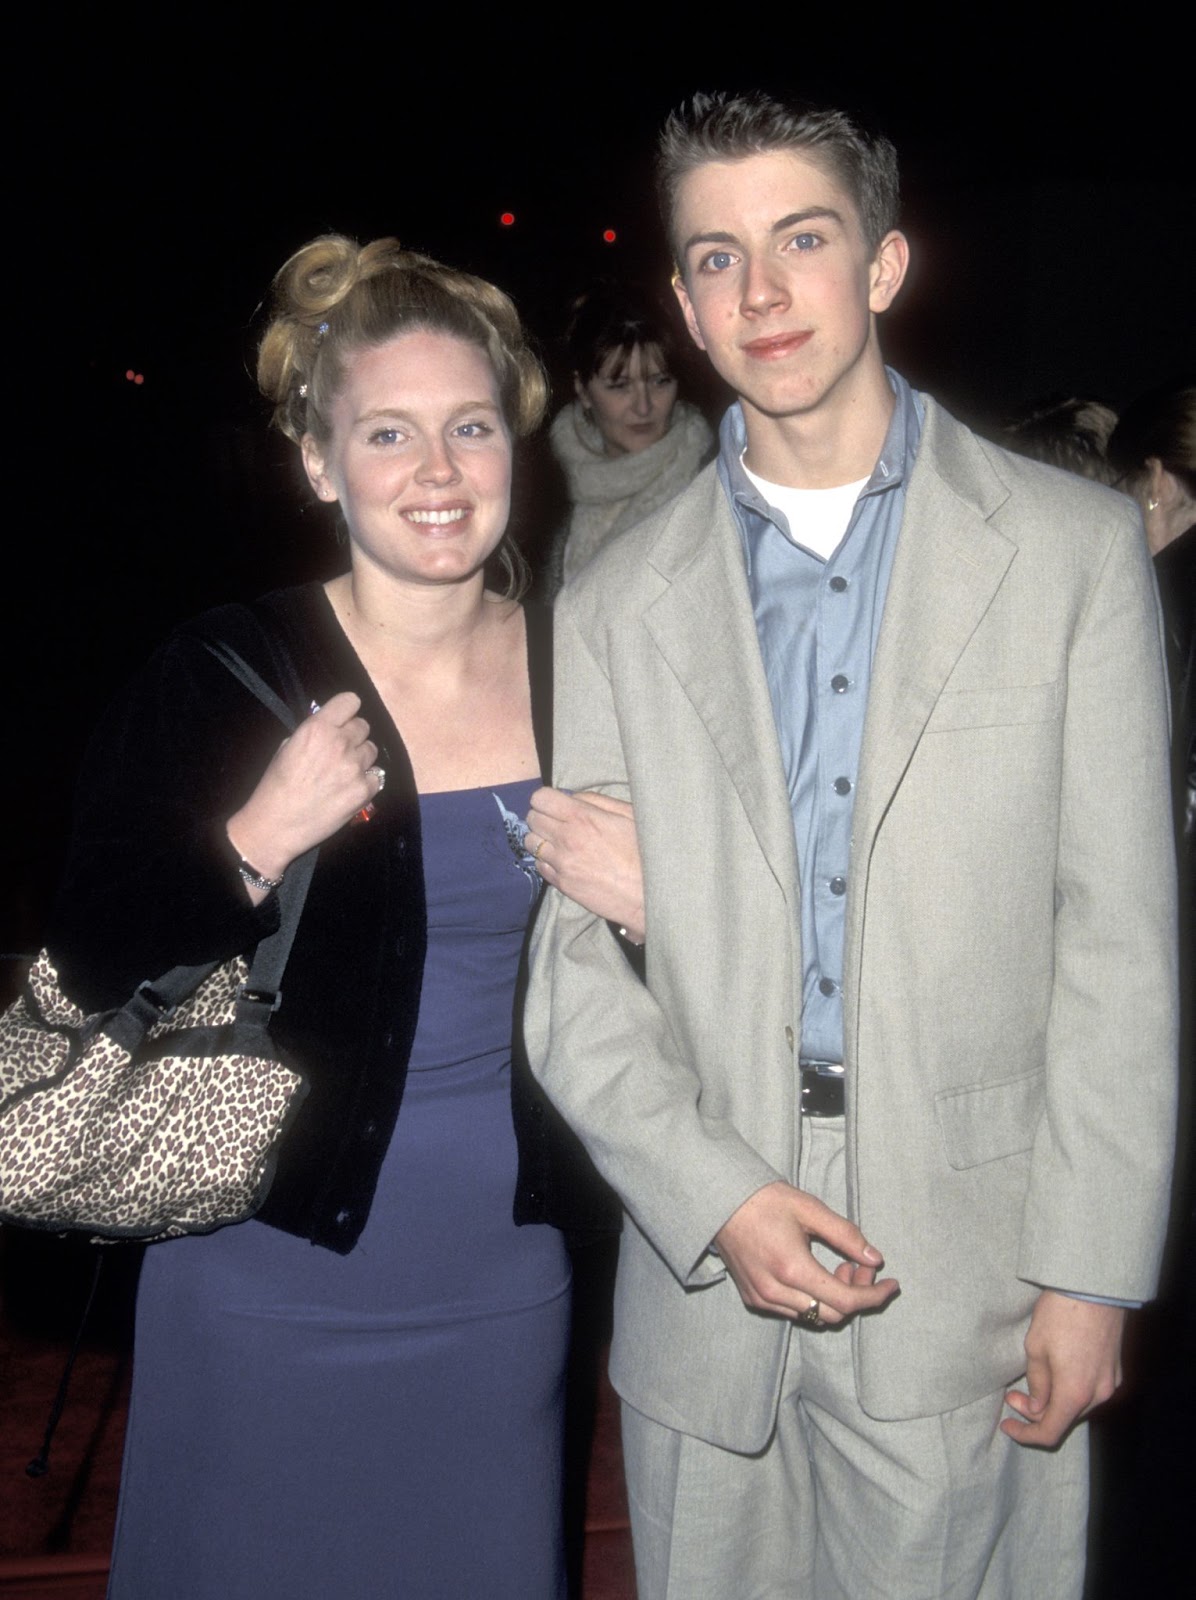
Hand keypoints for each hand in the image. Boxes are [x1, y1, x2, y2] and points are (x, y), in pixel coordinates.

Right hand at [227, 692, 380, 887]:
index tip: (343, 720)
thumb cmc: (275, 786)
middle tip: (341, 751)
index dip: (347, 711)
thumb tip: (331, 728)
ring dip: (361, 758)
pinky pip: (377, 776)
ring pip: (372, 750)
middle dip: (353, 736)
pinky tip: (350, 789)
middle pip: (364, 726)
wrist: (276, 825)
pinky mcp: (364, 791)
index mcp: (317, 728)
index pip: (350, 701)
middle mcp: (340, 743)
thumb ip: (313, 733)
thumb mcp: (287, 747)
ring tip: (344, 773)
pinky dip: (366, 781)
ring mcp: (354, 767)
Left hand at [525, 787, 644, 940]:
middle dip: (542, 817)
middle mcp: (565, 838)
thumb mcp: (628, 814)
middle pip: (532, 818)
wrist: (649, 893)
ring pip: (531, 842)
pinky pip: (539, 866)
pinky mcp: (562, 884)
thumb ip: (597, 801)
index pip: (540, 798)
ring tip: (558, 842)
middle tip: (557, 823)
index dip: (547, 799)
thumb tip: (572, 797)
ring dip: (541, 839)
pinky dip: (547, 861)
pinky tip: (563, 861)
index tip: (556, 805)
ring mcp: (561, 863)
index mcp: (582, 817)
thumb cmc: (644, 850)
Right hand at [714, 1180, 898, 1326]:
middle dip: (856, 1294)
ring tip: (837, 1266)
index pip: (846, 1301)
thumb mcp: (810, 1210)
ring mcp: (762, 1299)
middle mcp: (776, 1292)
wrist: (721, 1201)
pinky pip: (794, 1312)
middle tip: (859, 1266)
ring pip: (814, 1317)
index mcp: (792, 1268)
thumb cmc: (766, 1200)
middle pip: (833, 1315)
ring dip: (834, 1298)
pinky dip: (813, 1299)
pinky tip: (813, 1273)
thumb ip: (846, 1235)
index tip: (892, 1284)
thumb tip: (874, 1259)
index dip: (874, 1296)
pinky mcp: (753, 1299)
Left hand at [1000, 1291, 1125, 1447]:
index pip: (1049, 1432)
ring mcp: (1110, 1383)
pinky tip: (1056, 1374)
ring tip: (1031, 1382)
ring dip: (1054, 1402)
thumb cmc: (1060, 1314)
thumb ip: (1036, 1384)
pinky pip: (1090, 1392)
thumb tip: (1036, 1408)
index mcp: (1074, 1393)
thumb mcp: (1035, 1348)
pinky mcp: (1116, 1370)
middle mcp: (1097, 1395)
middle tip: (1012, 1395)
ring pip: (1078, 1407)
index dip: (1025, 1435)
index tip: (1007, 1425)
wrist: (1094, 1287)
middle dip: (1035, 1413)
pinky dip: (1071, 1391)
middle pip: (1064, 1419)